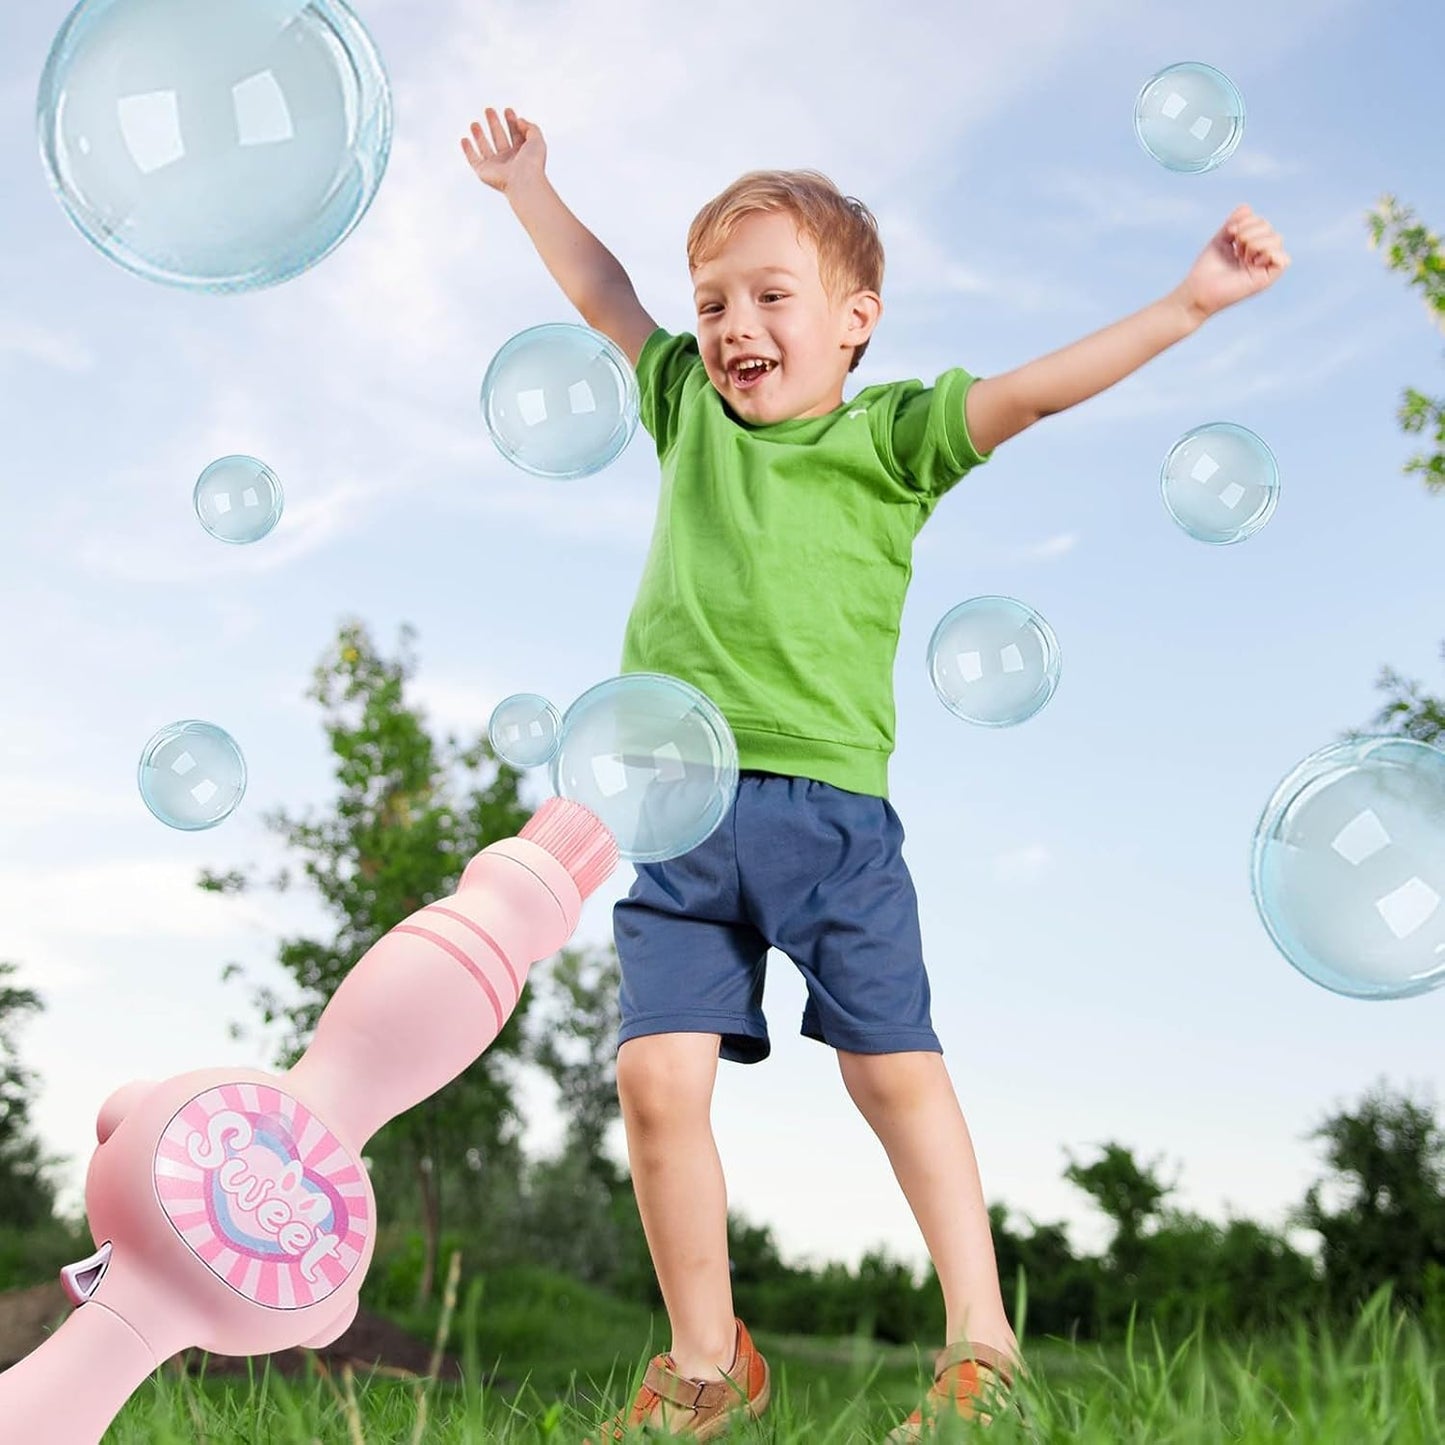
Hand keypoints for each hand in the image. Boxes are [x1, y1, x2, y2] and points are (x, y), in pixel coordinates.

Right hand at [460, 106, 545, 193]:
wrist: (524, 180)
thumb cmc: (532, 163)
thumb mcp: (537, 139)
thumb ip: (531, 127)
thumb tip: (519, 120)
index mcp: (522, 154)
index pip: (516, 134)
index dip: (512, 121)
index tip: (508, 110)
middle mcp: (509, 160)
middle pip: (499, 138)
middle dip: (494, 124)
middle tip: (489, 110)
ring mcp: (496, 166)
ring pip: (485, 148)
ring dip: (479, 135)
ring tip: (475, 123)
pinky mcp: (484, 172)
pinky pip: (473, 160)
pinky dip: (468, 151)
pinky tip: (464, 140)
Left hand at [1177, 204, 1290, 320]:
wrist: (1197, 291)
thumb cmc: (1206, 269)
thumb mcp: (1221, 240)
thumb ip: (1234, 223)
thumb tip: (1247, 206)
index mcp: (1251, 249)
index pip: (1262, 223)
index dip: (1248, 221)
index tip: (1231, 233)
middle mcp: (1260, 258)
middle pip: (1270, 229)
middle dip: (1250, 231)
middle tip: (1236, 246)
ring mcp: (1264, 269)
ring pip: (1277, 239)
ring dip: (1256, 241)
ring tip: (1241, 255)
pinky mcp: (1266, 280)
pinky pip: (1284, 259)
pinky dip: (1268, 253)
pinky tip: (1252, 261)